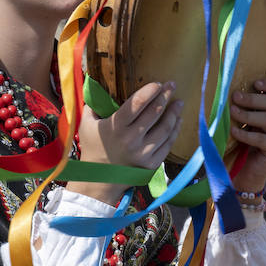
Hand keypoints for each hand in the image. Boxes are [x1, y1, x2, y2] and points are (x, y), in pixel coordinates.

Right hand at [69, 82, 182, 204]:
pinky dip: (175, 131)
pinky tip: (178, 121)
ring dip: (174, 113)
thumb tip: (95, 85)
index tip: (157, 83)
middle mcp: (131, 139)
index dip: (150, 91)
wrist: (98, 181)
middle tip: (172, 85)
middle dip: (165, 96)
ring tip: (179, 103)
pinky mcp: (151, 164)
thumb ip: (92, 105)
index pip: (137, 103)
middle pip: (154, 113)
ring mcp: (143, 153)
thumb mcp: (86, 125)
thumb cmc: (93, 148)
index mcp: (115, 127)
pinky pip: (168, 144)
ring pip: (165, 129)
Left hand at [228, 77, 265, 193]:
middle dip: (251, 99)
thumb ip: (237, 112)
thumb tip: (223, 95)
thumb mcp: (236, 126)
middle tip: (234, 98)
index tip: (256, 83)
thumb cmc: (236, 150)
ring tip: (232, 113)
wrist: (242, 177)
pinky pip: (263, 138)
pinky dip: (247, 135)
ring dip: (248, 115)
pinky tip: (235, 133)